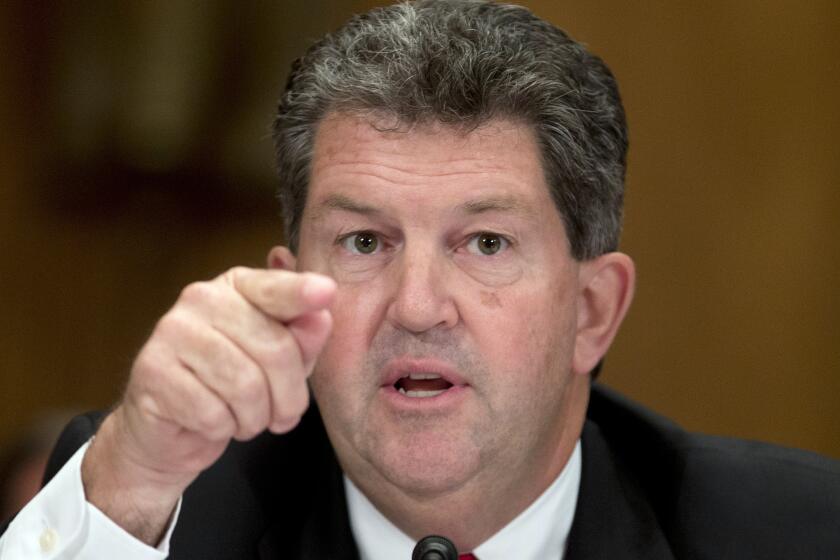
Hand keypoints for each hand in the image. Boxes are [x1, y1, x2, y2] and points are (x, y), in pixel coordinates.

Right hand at [81, 267, 335, 543]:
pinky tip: (214, 423)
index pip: (274, 288)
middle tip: (283, 415)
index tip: (326, 292)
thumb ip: (302, 338)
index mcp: (237, 287)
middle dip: (289, 396)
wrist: (171, 432)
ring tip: (246, 419)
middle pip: (274, 348)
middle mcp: (201, 298)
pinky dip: (224, 429)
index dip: (300, 293)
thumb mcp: (281, 363)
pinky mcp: (153, 371)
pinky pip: (213, 412)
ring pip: (246, 385)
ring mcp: (172, 331)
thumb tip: (320, 317)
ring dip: (255, 417)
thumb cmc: (234, 389)